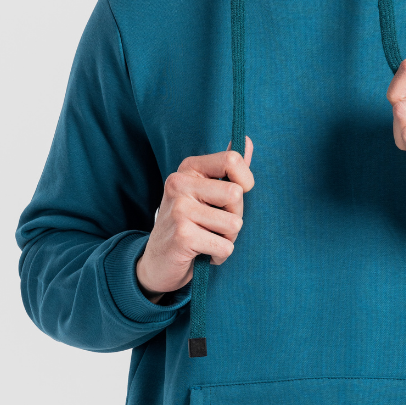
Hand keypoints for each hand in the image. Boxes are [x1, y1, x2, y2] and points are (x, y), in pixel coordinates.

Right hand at [136, 138, 254, 300]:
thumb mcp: (206, 193)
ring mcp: (179, 209)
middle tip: (215, 226)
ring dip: (227, 239)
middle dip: (235, 216)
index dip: (245, 182)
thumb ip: (227, 170)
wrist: (157, 263)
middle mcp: (180, 184)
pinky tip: (202, 253)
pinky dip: (219, 255)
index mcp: (188, 168)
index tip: (232, 198)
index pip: (232, 159)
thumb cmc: (189, 225)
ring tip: (207, 239)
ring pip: (234, 223)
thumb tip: (248, 141)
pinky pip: (224, 246)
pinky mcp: (182, 236)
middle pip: (236, 194)